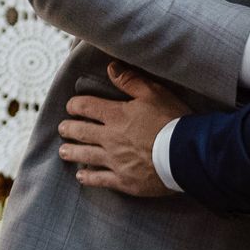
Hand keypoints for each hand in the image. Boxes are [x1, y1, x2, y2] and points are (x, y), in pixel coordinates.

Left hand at [58, 64, 188, 197]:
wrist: (187, 154)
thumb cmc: (173, 121)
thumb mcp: (154, 93)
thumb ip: (131, 80)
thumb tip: (111, 68)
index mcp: (116, 116)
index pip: (86, 107)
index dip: (75, 105)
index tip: (71, 106)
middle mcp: (110, 138)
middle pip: (81, 132)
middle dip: (68, 129)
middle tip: (62, 128)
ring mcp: (116, 161)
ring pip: (85, 156)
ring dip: (72, 152)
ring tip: (63, 151)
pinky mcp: (124, 181)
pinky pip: (100, 180)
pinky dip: (88, 177)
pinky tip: (81, 176)